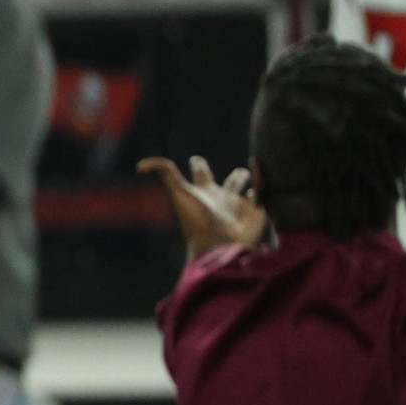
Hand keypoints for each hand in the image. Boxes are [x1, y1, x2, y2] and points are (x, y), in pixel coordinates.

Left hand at [138, 155, 265, 258]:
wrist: (219, 245)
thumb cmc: (197, 219)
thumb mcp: (179, 192)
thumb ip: (164, 172)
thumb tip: (139, 165)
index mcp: (204, 192)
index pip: (200, 173)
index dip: (198, 164)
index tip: (194, 159)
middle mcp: (222, 198)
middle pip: (229, 182)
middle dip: (236, 176)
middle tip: (242, 171)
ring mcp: (239, 206)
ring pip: (246, 190)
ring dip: (251, 181)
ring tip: (256, 174)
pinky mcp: (257, 213)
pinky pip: (264, 198)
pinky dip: (266, 188)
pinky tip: (266, 184)